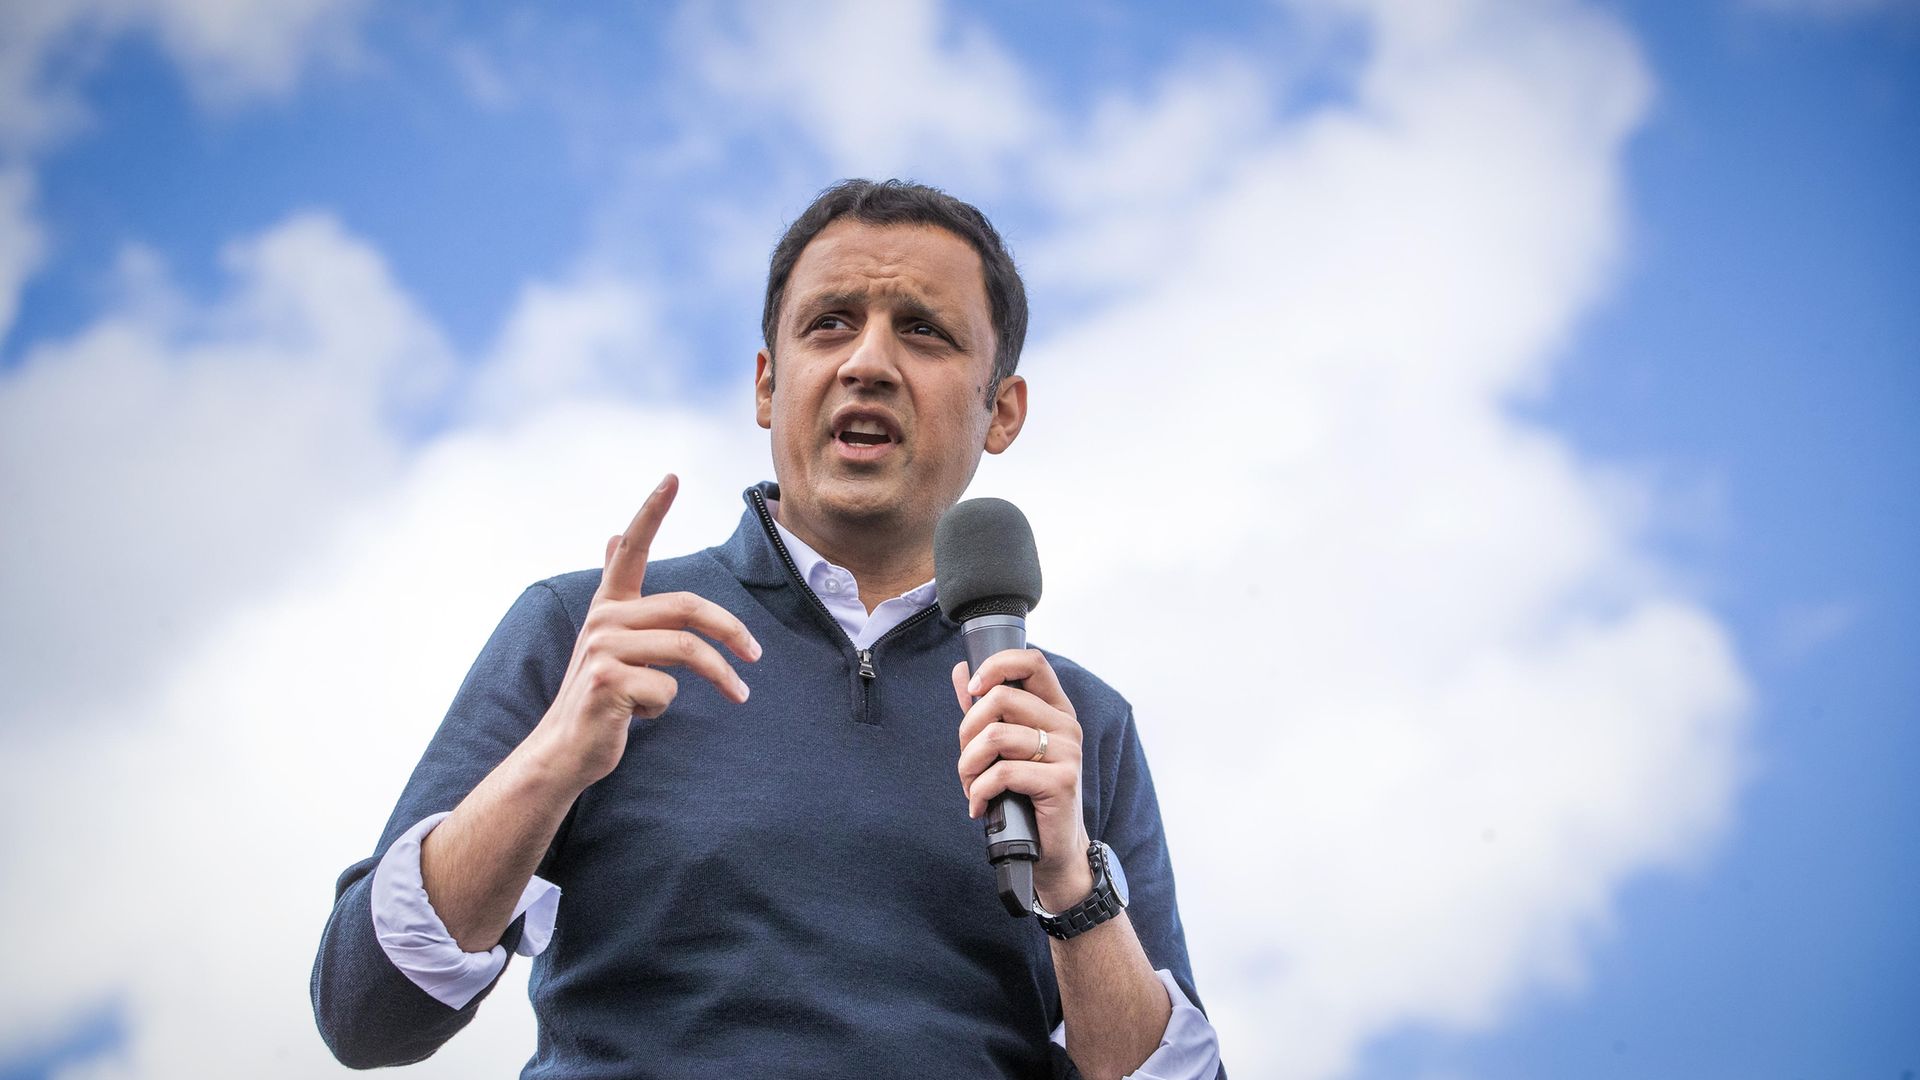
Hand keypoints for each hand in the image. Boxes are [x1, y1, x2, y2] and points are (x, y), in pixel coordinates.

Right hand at [528, 474, 761, 791]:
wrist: (565, 749)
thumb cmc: (601, 696)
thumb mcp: (610, 640)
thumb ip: (617, 591)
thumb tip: (613, 536)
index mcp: (608, 606)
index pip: (632, 550)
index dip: (651, 511)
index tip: (672, 476)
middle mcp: (602, 620)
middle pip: (688, 606)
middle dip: (732, 630)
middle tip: (756, 656)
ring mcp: (601, 650)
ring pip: (686, 650)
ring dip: (720, 677)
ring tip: (739, 696)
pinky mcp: (606, 681)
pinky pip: (666, 688)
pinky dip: (665, 707)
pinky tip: (640, 716)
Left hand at [952, 650, 1091, 910]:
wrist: (1054, 850)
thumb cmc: (1026, 796)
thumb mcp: (1004, 748)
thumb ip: (984, 709)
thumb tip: (959, 670)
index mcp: (1055, 709)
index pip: (1032, 661)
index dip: (995, 666)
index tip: (971, 691)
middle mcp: (1066, 725)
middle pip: (1001, 698)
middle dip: (967, 731)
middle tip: (966, 762)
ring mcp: (1067, 752)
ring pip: (996, 735)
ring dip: (968, 765)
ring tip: (971, 787)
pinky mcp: (1061, 781)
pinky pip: (1002, 773)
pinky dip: (979, 791)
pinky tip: (979, 806)